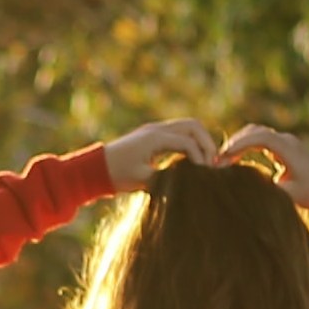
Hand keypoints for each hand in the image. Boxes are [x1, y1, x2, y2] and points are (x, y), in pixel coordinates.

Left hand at [100, 118, 220, 184]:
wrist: (96, 167)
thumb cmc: (117, 174)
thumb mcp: (142, 180)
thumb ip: (167, 178)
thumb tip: (190, 182)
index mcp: (155, 138)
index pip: (188, 142)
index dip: (201, 158)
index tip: (206, 174)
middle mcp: (157, 129)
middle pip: (193, 126)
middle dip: (207, 143)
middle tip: (212, 164)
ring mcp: (156, 129)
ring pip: (188, 126)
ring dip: (200, 141)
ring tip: (206, 162)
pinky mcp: (154, 135)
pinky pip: (180, 132)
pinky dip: (191, 142)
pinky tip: (193, 160)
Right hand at [224, 125, 308, 206]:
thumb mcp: (291, 197)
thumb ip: (269, 193)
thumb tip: (245, 194)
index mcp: (289, 149)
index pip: (261, 137)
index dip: (240, 144)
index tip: (224, 156)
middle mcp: (286, 141)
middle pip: (255, 131)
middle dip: (235, 143)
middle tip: (217, 160)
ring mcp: (285, 142)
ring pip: (256, 133)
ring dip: (239, 143)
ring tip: (223, 160)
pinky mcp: (283, 147)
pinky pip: (260, 140)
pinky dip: (245, 146)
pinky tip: (234, 160)